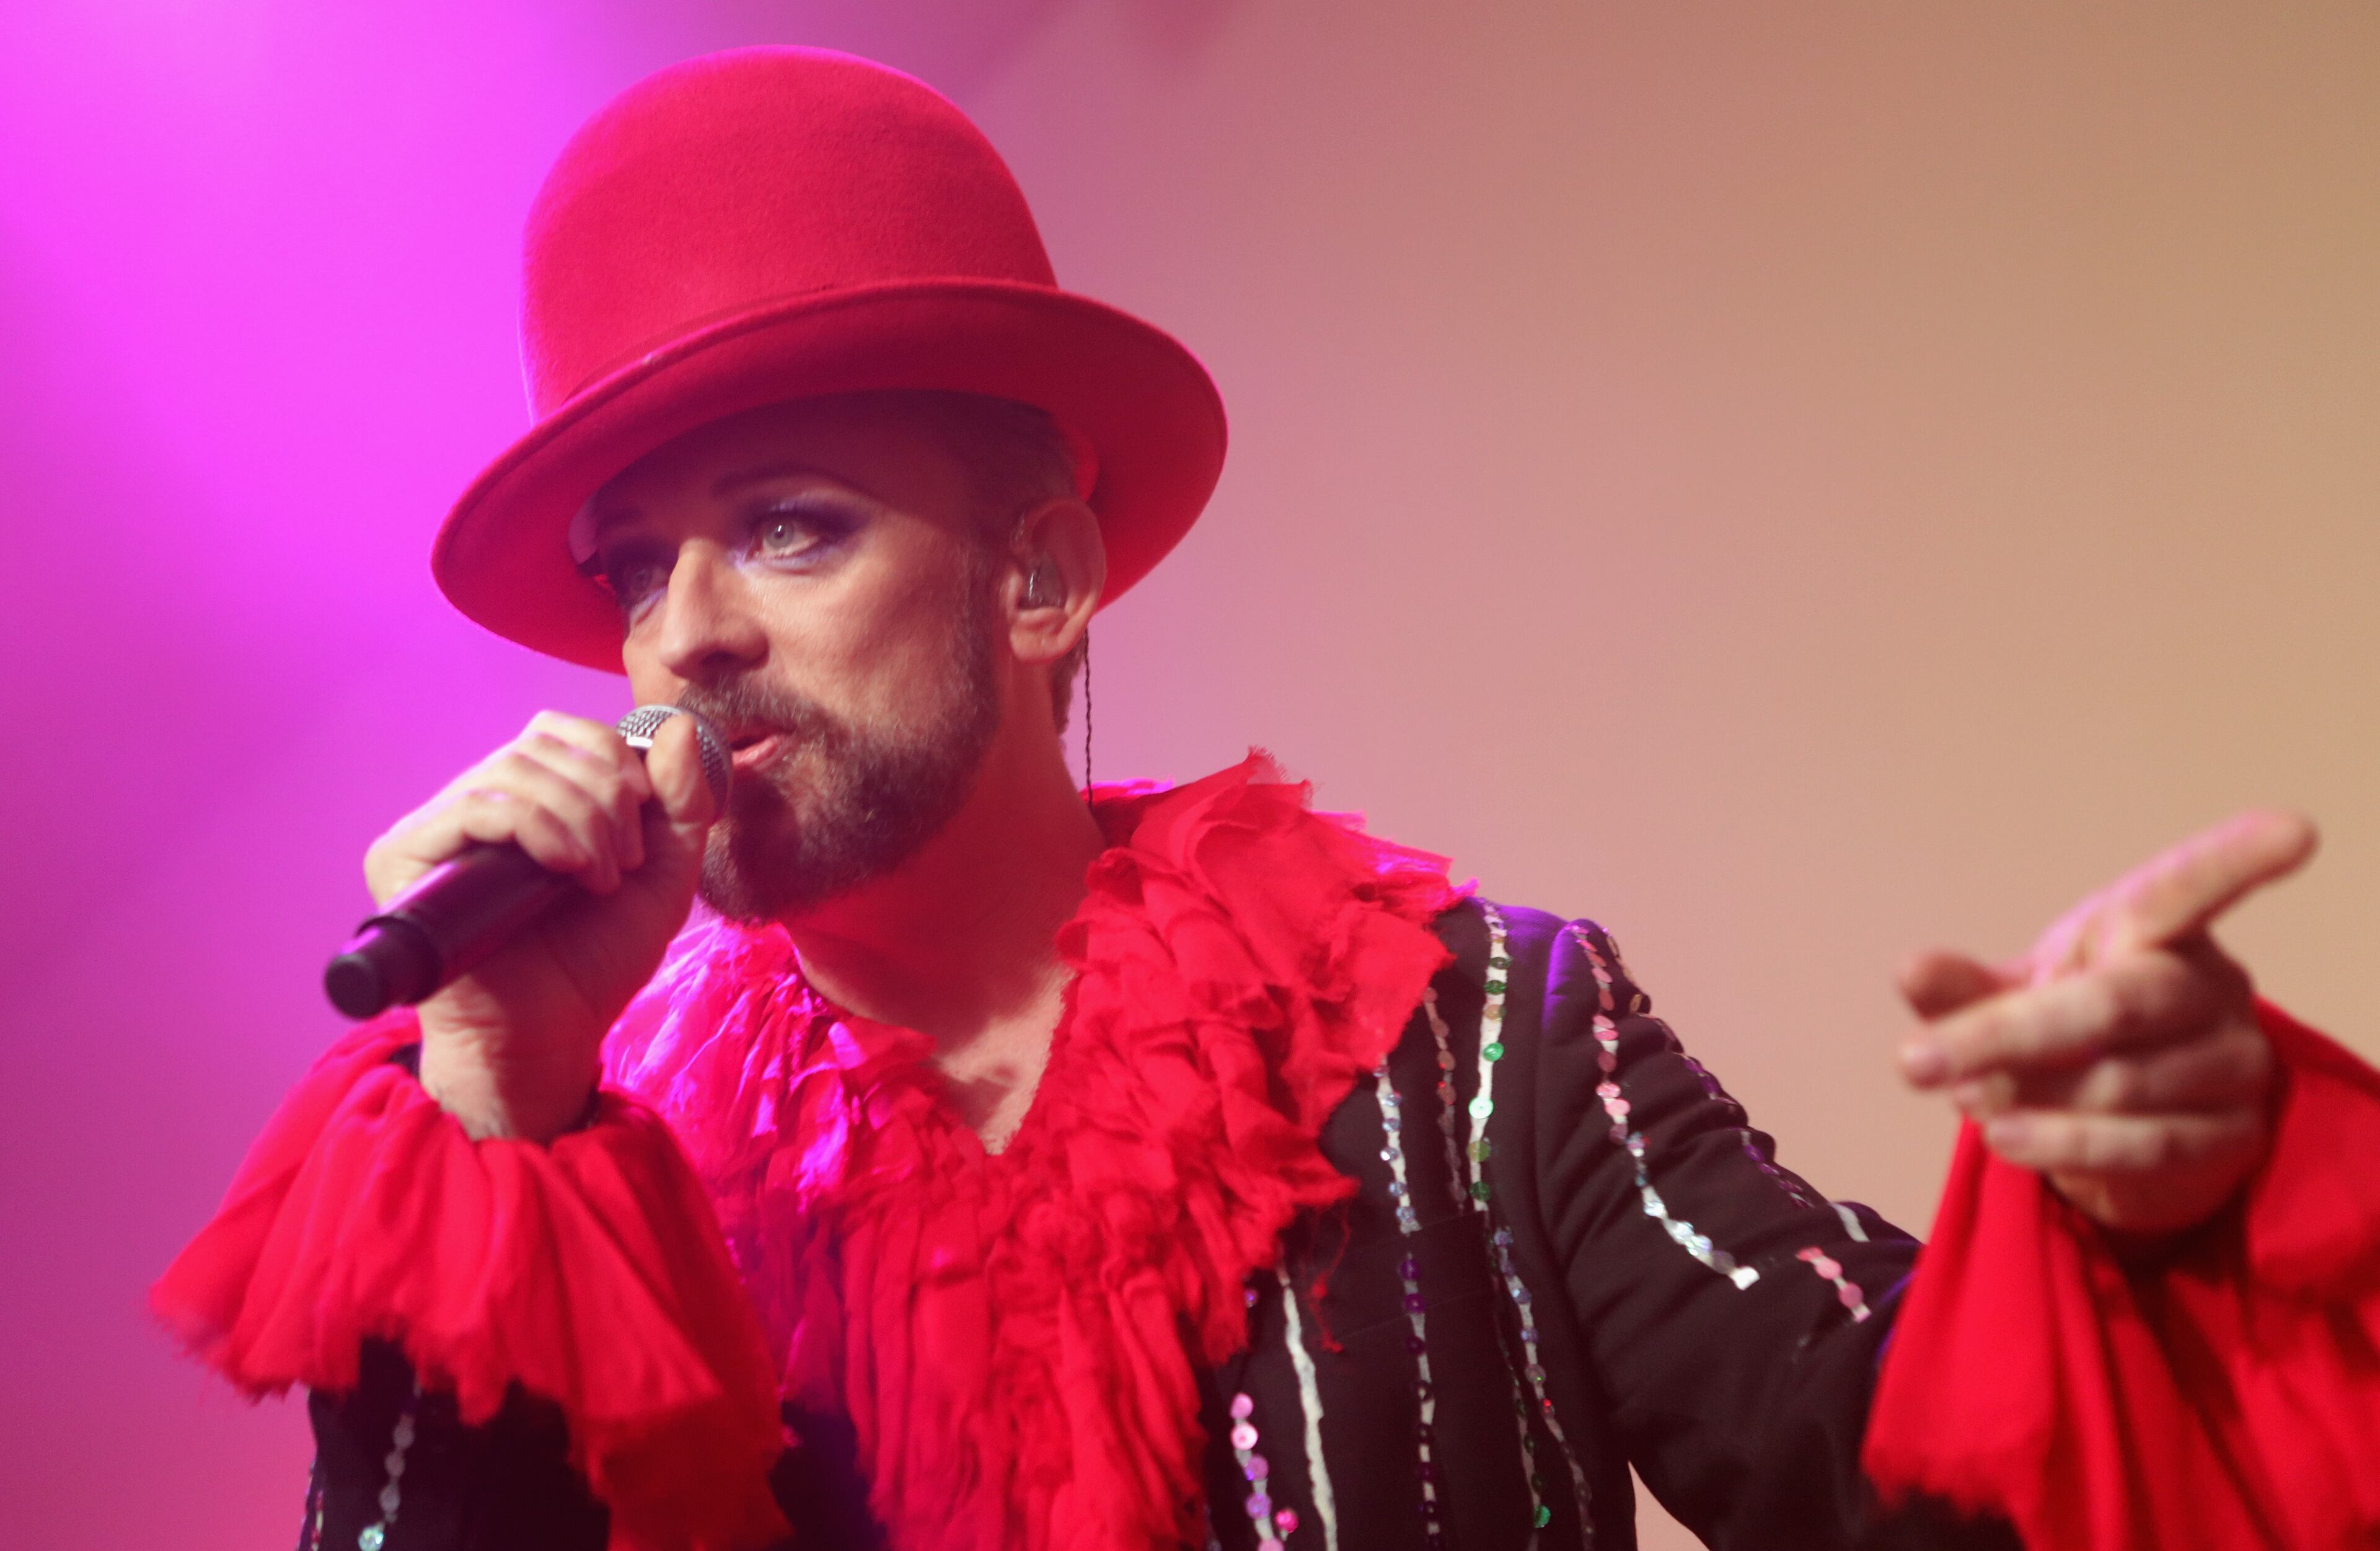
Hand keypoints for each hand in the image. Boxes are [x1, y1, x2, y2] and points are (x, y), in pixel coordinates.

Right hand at [362, 711, 717, 1140]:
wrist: (551, 1034)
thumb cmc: (597, 959)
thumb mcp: (663, 874)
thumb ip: (682, 802)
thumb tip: (683, 726)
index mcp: (529, 798)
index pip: (562, 732)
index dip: (612, 757)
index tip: (644, 817)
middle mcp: (476, 803)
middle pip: (542, 745)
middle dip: (605, 796)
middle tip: (624, 861)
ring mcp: (436, 828)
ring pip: (513, 771)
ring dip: (580, 818)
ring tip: (600, 879)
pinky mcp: (405, 858)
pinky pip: (475, 806)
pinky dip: (537, 827)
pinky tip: (568, 871)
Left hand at [1895, 810, 2316, 1236]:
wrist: (2121, 1124)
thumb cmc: (2065, 1029)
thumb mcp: (2009, 995)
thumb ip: (1962, 985)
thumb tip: (1912, 970)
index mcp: (2154, 927)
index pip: (2194, 886)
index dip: (2239, 859)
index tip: (2294, 830)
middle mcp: (2209, 986)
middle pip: (2115, 1004)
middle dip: (2005, 1035)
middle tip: (1912, 1062)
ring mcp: (2233, 1061)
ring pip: (2118, 1085)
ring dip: (2023, 1098)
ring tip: (1968, 1099)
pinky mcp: (2235, 1134)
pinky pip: (2140, 1145)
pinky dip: (2060, 1145)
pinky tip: (2005, 1138)